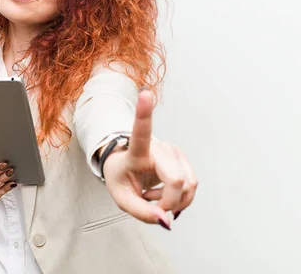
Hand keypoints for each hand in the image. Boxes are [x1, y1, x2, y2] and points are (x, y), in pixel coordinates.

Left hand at [102, 88, 197, 229]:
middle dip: (169, 202)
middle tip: (152, 206)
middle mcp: (157, 147)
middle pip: (177, 180)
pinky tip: (166, 194)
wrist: (125, 168)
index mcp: (136, 152)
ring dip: (175, 201)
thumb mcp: (122, 199)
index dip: (144, 113)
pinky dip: (181, 198)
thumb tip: (166, 220)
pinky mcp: (182, 157)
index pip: (140, 132)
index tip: (146, 93)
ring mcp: (172, 150)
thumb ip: (142, 213)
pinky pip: (193, 186)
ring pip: (189, 185)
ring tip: (154, 196)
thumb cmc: (121, 178)